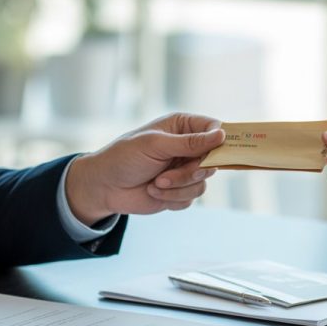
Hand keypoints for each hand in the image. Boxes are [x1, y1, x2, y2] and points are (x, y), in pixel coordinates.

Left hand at [65, 113, 225, 223]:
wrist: (104, 187)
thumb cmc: (125, 157)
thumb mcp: (157, 145)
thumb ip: (190, 142)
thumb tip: (222, 134)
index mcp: (183, 127)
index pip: (215, 128)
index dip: (219, 141)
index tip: (213, 154)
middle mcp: (187, 147)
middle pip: (213, 160)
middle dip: (190, 172)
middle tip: (167, 175)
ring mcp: (185, 170)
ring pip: (202, 182)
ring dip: (178, 187)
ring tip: (155, 183)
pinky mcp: (180, 191)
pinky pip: (191, 198)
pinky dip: (172, 198)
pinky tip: (153, 191)